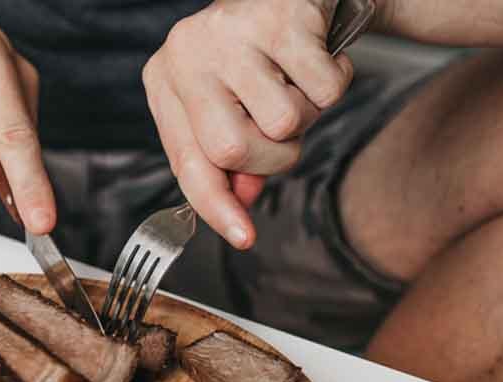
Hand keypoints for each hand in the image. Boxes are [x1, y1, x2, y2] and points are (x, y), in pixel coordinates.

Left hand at [143, 0, 353, 247]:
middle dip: (273, 157)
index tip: (243, 237)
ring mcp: (229, 33)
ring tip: (299, 82)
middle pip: (232, 150)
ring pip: (282, 123)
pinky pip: (324, 89)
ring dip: (308, 115)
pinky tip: (321, 57)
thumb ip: (232, 158)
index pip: (187, 162)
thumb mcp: (233, 105)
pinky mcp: (278, 18)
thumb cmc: (262, 52)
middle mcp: (186, 52)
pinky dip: (336, 81)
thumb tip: (241, 205)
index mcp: (166, 79)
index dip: (216, 205)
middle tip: (286, 129)